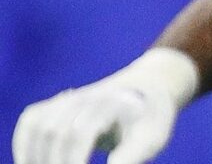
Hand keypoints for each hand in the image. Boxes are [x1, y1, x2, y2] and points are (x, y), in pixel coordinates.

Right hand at [12, 51, 196, 163]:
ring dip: (36, 155)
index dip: (73, 160)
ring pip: (39, 126)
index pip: (82, 132)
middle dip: (55, 162)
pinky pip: (31, 121)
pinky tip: (31, 162)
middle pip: (57, 132)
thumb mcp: (152, 138)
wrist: (148, 90)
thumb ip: (132, 156)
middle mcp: (88, 97)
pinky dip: (25, 144)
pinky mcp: (57, 104)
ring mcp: (70, 98)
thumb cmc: (151, 119)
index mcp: (113, 103)